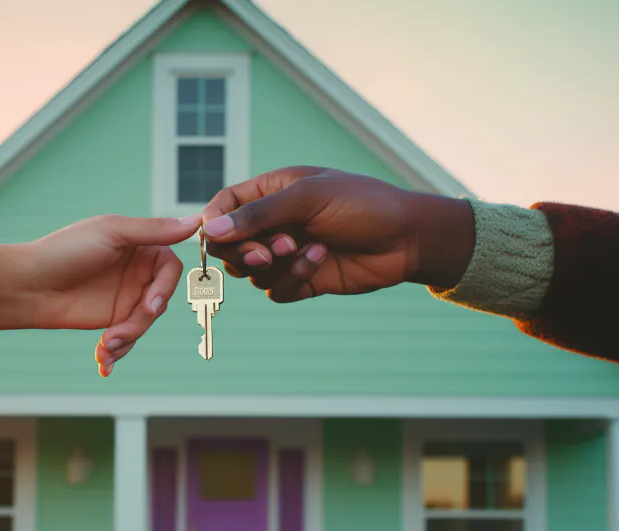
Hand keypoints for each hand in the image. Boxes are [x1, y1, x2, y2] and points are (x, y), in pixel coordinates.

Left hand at [0, 213, 201, 376]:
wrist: (27, 286)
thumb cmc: (65, 251)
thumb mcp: (111, 233)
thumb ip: (153, 230)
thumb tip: (196, 221)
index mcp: (140, 246)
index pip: (171, 269)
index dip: (166, 289)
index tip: (151, 305)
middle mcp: (136, 273)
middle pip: (160, 301)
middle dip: (142, 320)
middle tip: (119, 332)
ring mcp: (124, 298)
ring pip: (144, 325)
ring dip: (128, 338)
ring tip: (105, 346)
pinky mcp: (110, 321)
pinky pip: (127, 339)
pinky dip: (117, 352)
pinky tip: (104, 363)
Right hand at [200, 166, 474, 301]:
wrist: (407, 237)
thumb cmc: (362, 204)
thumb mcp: (308, 198)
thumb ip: (259, 214)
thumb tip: (211, 229)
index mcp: (271, 192)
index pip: (224, 207)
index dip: (215, 222)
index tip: (217, 236)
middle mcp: (274, 224)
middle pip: (230, 245)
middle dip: (243, 252)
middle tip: (267, 253)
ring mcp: (287, 253)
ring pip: (251, 273)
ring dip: (275, 265)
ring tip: (304, 248)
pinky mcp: (302, 280)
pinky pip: (276, 291)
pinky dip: (293, 279)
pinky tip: (320, 260)